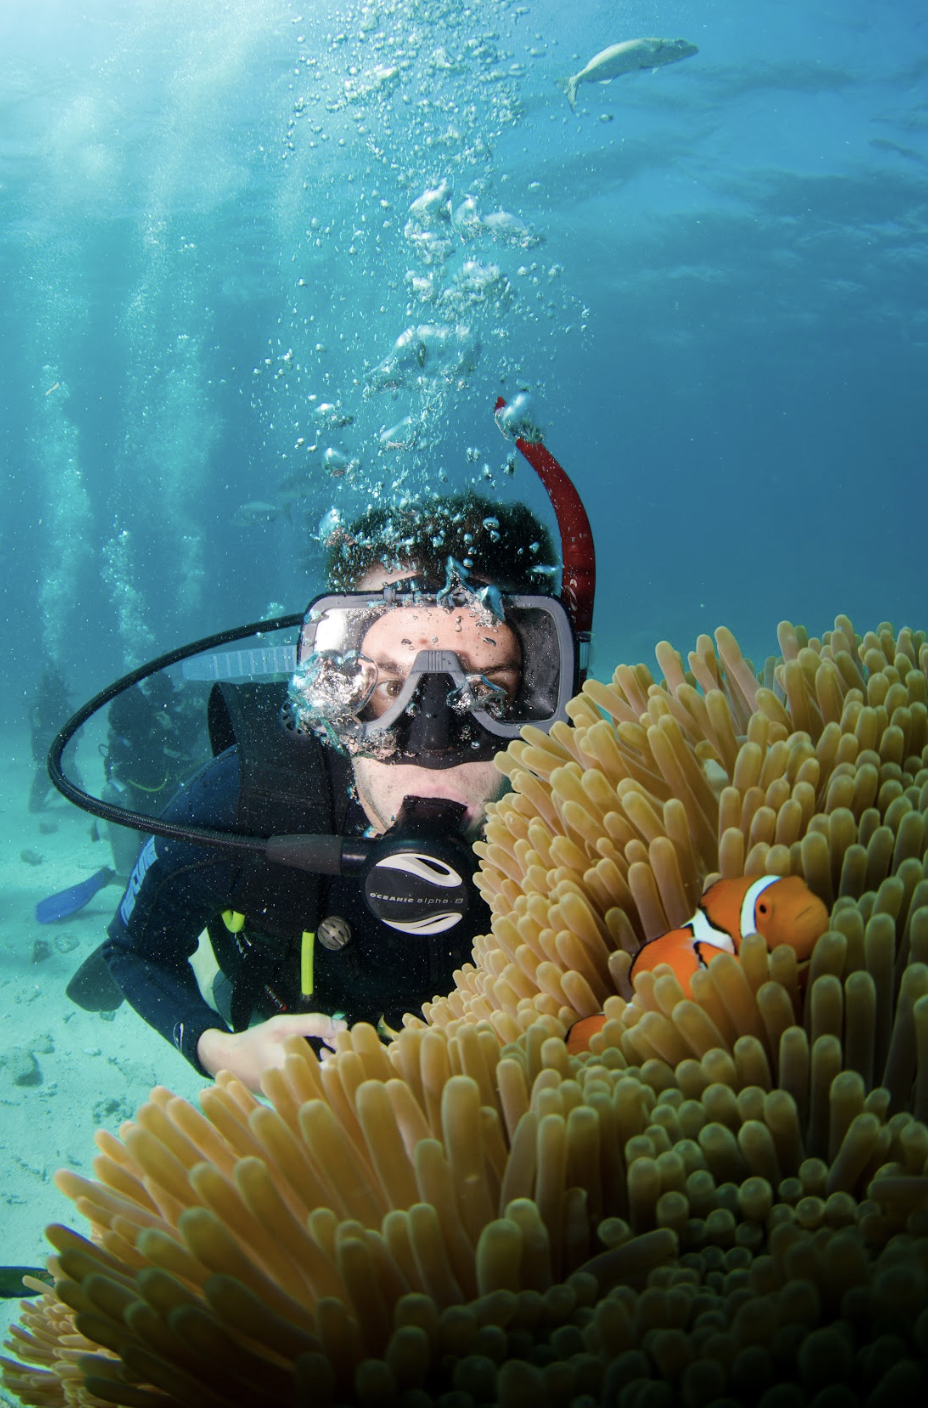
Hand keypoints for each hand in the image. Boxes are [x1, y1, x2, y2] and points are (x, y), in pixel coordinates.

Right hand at [196, 1012, 346, 1090]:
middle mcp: (299, 1096)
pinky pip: (321, 1087)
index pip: (339, 1072)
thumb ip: (314, 1023)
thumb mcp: (281, 1026)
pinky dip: (327, 1070)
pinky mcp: (298, 1101)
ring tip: (327, 1044)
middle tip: (336, 1037)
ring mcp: (298, 1101)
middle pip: (338, 1081)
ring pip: (331, 1086)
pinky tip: (321, 1055)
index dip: (347, 1050)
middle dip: (344, 1055)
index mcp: (297, 1078)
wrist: (228, 1063)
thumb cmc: (254, 1043)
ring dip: (337, 1063)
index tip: (340, 1034)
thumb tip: (343, 1026)